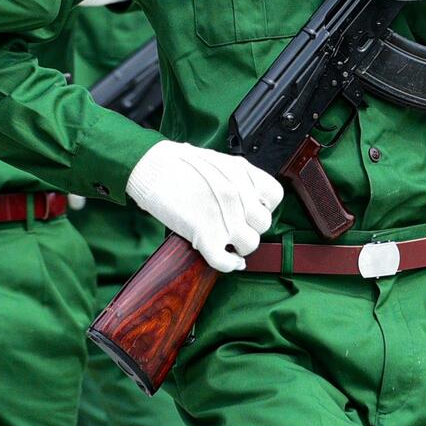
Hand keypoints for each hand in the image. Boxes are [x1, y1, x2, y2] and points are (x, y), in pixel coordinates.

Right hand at [126, 140, 282, 272]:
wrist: (152, 167)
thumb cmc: (181, 163)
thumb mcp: (220, 161)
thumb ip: (240, 180)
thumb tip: (250, 202)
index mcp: (243, 173)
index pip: (274, 197)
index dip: (265, 206)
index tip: (253, 209)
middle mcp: (238, 195)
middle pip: (263, 224)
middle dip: (251, 227)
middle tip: (235, 225)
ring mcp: (223, 216)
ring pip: (250, 244)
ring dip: (240, 246)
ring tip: (228, 240)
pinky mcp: (204, 235)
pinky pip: (225, 261)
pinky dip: (229, 264)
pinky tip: (228, 259)